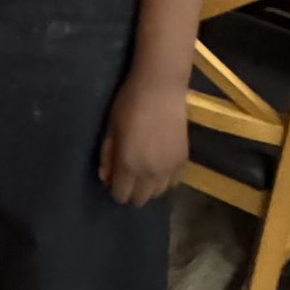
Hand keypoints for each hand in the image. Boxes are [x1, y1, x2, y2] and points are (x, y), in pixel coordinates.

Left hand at [99, 74, 187, 206]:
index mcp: (129, 165)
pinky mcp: (184, 161)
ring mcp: (169, 169)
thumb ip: (107, 156)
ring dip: (148, 187)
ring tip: (143, 170)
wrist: (160, 90)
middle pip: (140, 199)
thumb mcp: (111, 129)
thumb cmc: (129, 105)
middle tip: (127, 174)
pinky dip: (164, 180)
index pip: (121, 194)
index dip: (114, 189)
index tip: (113, 179)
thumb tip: (105, 176)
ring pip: (158, 193)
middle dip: (131, 191)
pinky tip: (158, 166)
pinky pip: (173, 183)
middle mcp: (150, 173)